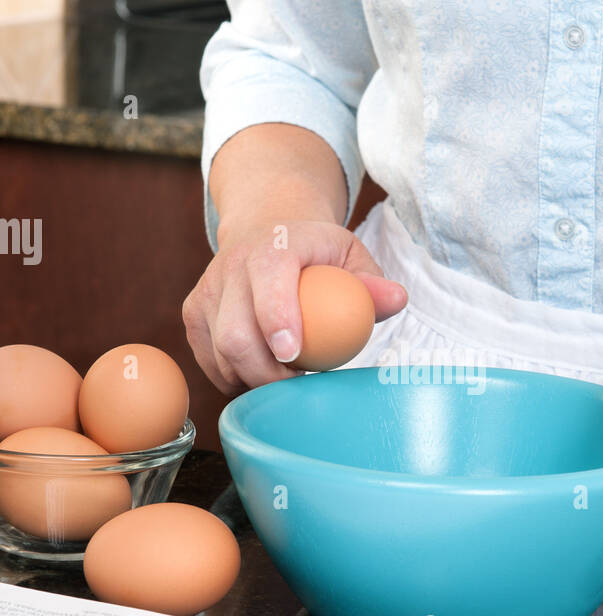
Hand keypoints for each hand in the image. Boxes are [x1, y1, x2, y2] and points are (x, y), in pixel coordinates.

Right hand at [183, 216, 406, 392]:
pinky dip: (235, 378)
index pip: (269, 282)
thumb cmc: (317, 254)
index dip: (277, 320)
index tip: (294, 357)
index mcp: (274, 246)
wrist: (265, 231)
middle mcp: (232, 265)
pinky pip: (209, 362)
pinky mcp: (193, 313)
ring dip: (253, 379)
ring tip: (284, 375)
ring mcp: (207, 290)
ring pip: (219, 355)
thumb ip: (372, 282)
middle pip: (235, 334)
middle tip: (299, 384)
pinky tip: (261, 372)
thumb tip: (397, 300)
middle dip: (265, 373)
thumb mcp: (350, 255)